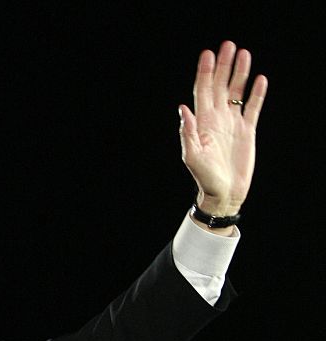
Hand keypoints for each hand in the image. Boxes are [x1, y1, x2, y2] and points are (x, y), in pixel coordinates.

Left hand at [179, 40, 267, 216]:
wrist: (223, 193)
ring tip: (244, 54)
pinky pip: (252, 108)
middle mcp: (216, 119)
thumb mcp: (193, 156)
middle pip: (219, 87)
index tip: (207, 54)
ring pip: (236, 93)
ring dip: (240, 74)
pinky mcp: (247, 131)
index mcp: (202, 123)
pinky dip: (256, 94)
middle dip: (223, 66)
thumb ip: (188, 132)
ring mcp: (232, 124)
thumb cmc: (204, 178)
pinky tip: (260, 80)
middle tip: (228, 46)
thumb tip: (183, 108)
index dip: (204, 73)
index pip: (202, 92)